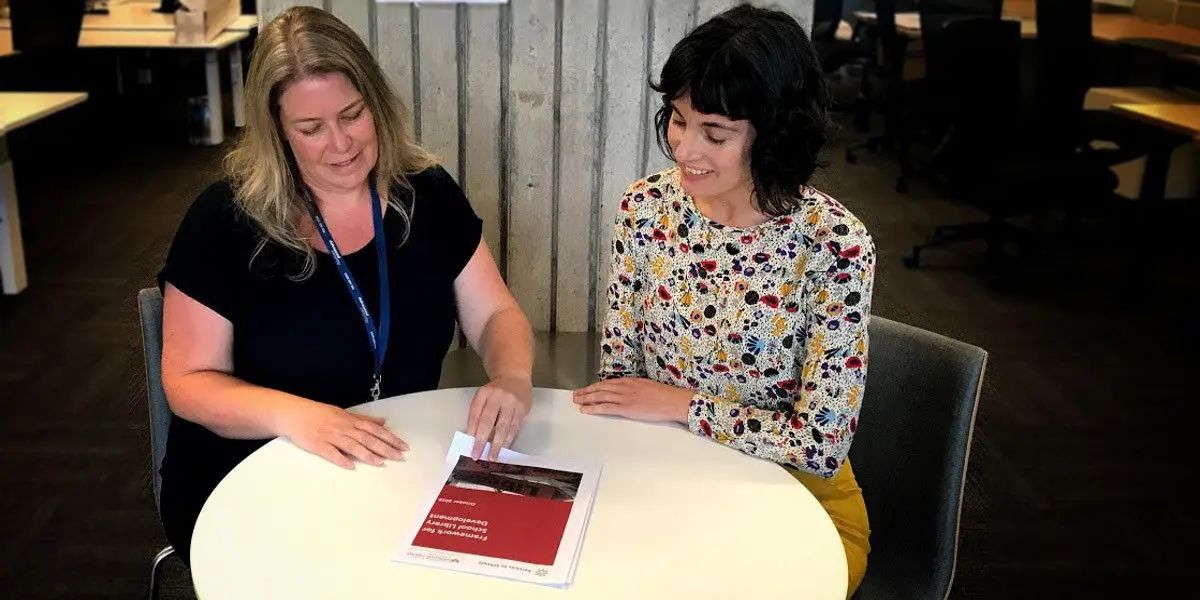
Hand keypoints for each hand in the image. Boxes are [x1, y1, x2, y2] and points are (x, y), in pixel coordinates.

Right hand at [279, 400, 407, 468]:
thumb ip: (364, 419)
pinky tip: (351, 466)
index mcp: (350, 420)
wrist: (294, 413)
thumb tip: (382, 422)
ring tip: (380, 462)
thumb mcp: (344, 413)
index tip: (403, 446)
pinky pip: (331, 453)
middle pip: (367, 438)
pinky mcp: (318, 445)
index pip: (375, 430)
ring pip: (352, 445)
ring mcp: (331, 436)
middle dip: (384, 448)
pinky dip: (341, 459)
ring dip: (367, 454)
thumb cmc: (319, 413)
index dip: (390, 438)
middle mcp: (343, 428)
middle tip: (399, 457)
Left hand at [465, 374, 532, 460]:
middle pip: (488, 421)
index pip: (475, 414)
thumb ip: (479, 413)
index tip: (469, 445)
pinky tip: (504, 448)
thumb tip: (473, 437)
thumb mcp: (484, 397)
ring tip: (492, 456)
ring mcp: (511, 402)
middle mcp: (497, 396)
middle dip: (482, 440)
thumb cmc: (497, 391)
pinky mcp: (522, 408)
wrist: (516, 377)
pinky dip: (508, 439)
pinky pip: (514, 427)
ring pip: (503, 426)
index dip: (472, 431)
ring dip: (497, 444)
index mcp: (483, 393)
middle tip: (478, 454)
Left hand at [572, 378, 692, 423]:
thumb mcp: (648, 386)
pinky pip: (606, 408)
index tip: (588, 388)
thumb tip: (630, 392)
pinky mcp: (626, 408)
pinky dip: (594, 408)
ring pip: (600, 396)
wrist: (673, 401)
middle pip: (601, 388)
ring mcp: (625, 397)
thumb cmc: (665, 395)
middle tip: (576, 394)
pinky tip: (586, 409)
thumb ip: (636, 388)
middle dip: (587, 391)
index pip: (608, 383)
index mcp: (631, 381)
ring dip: (586, 398)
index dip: (596, 386)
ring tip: (577, 401)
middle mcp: (625, 387)